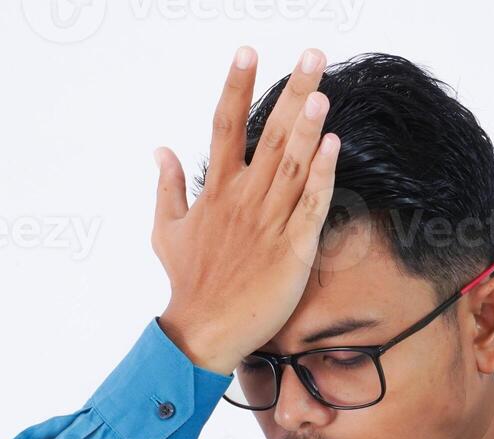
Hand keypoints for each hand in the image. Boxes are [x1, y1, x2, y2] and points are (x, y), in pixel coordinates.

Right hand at [152, 46, 339, 375]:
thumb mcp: (166, 231)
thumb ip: (167, 187)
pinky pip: (309, 207)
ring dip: (308, 127)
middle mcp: (243, 200)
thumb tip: (160, 150)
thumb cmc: (188, 284)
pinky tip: (332, 148)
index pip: (225, 125)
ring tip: (323, 91)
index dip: (237, 86)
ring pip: (292, 166)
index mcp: (216, 191)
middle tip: (314, 54)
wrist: (203, 333)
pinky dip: (321, 177)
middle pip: (270, 135)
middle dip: (293, 91)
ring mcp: (268, 224)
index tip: (248, 51)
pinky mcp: (291, 251)